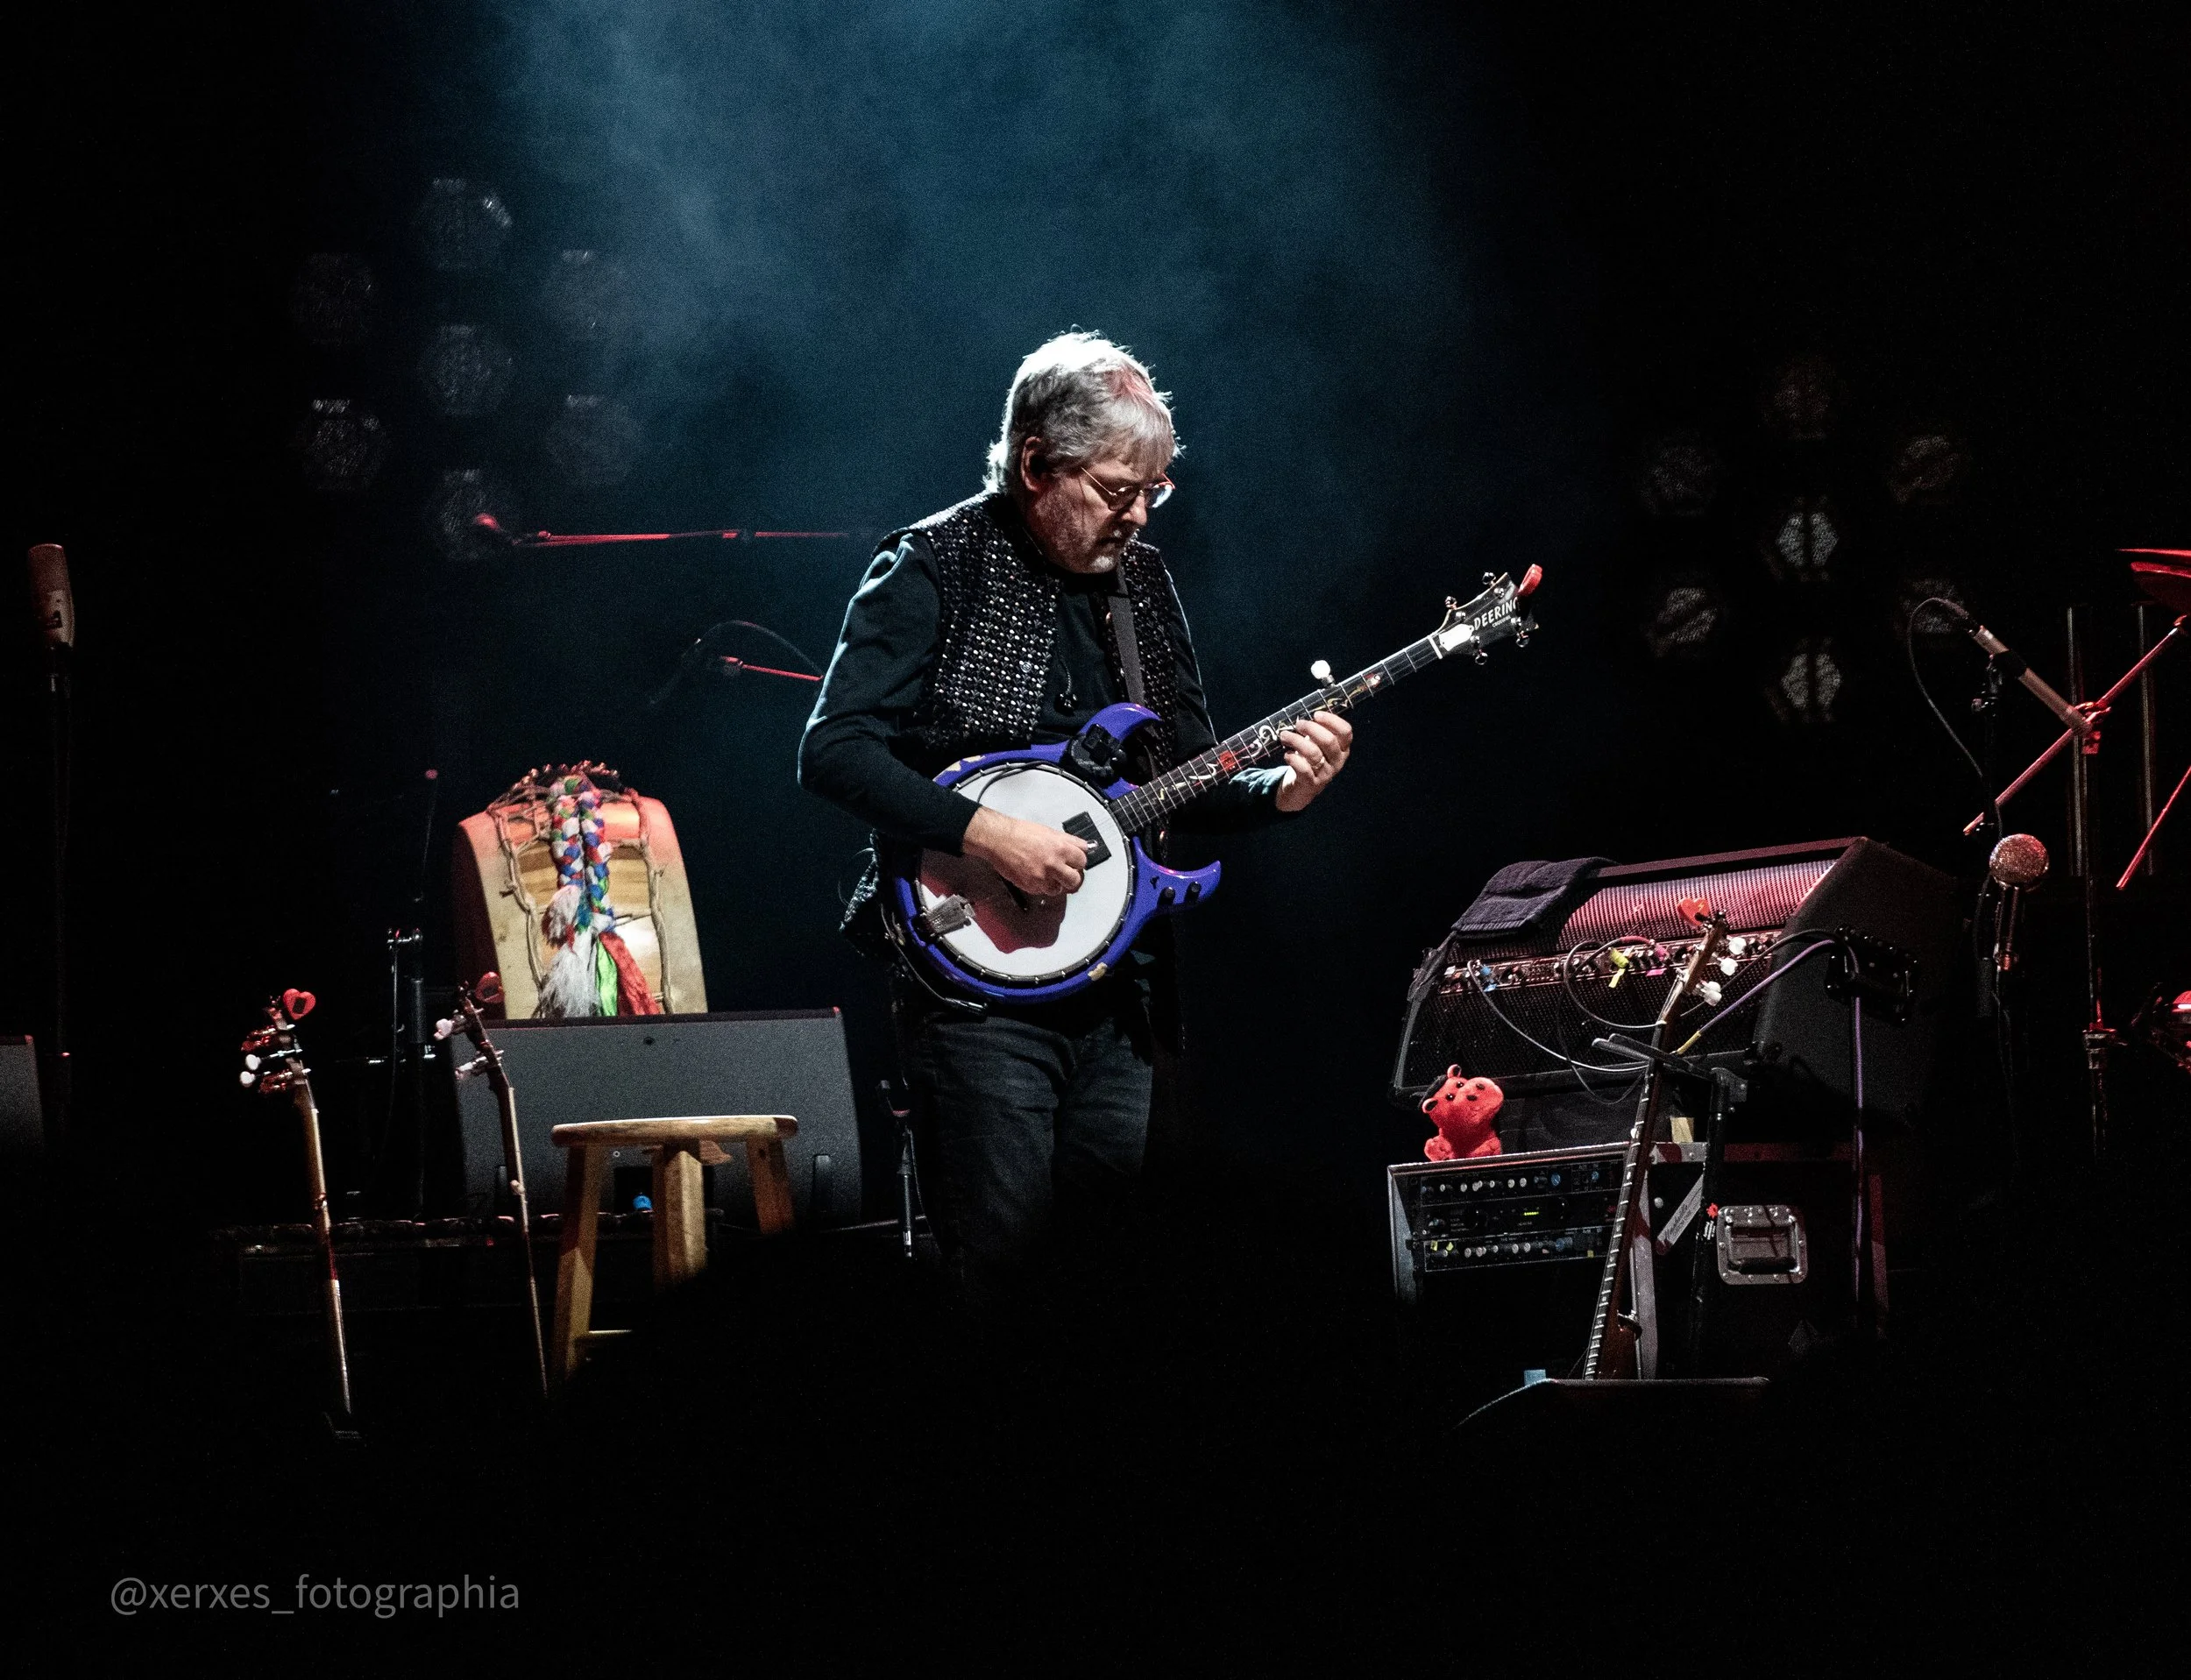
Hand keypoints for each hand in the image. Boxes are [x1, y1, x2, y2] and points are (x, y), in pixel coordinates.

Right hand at [962, 805, 1090, 898]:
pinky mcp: (1030, 886)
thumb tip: (1083, 847)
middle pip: (1075, 880)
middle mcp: (1053, 865)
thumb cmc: (1021, 833)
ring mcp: (1041, 877)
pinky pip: (1043, 891)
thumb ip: (1069, 841)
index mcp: (1061, 849)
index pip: (1083, 861)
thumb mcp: (1050, 832)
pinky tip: (1037, 875)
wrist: (999, 839)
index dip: (1078, 861)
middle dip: (1072, 876)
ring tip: (1049, 874)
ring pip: (1059, 889)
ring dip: (1056, 883)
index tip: (1075, 861)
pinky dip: (1042, 886)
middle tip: (1067, 872)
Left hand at [1274, 710, 1352, 812]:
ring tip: (1284, 735)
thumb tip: (1304, 712)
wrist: (1302, 787)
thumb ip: (1316, 730)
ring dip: (1296, 741)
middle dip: (1311, 729)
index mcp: (1342, 748)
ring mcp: (1326, 773)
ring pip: (1314, 753)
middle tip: (1298, 724)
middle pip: (1329, 741)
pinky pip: (1304, 769)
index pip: (1346, 732)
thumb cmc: (1309, 759)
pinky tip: (1287, 754)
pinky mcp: (1312, 783)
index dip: (1332, 721)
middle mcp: (1337, 761)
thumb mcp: (1317, 744)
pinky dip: (1293, 759)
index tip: (1316, 714)